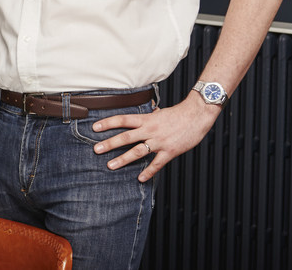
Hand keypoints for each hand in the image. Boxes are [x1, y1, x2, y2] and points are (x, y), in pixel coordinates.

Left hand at [92, 94, 220, 181]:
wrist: (197, 115)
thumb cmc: (178, 114)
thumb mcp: (159, 112)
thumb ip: (148, 116)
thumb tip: (141, 115)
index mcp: (146, 119)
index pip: (122, 120)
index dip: (107, 123)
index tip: (94, 128)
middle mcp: (150, 130)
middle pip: (126, 137)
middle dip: (110, 144)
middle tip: (96, 149)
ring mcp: (159, 141)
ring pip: (138, 151)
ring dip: (123, 159)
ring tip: (110, 165)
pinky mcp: (170, 151)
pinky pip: (157, 163)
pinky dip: (148, 172)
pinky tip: (140, 178)